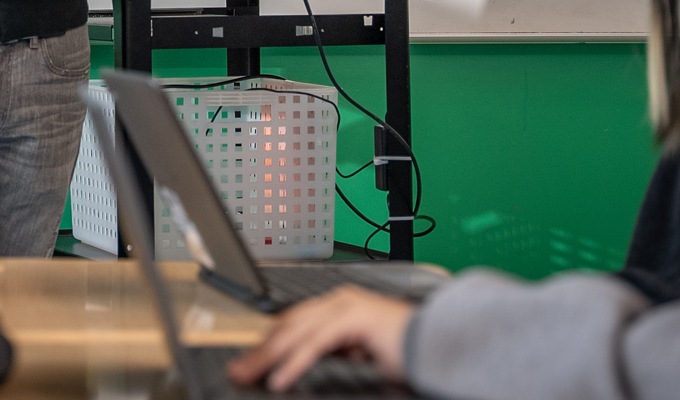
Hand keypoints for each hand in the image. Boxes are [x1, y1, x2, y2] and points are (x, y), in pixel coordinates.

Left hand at [226, 285, 414, 391]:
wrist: (441, 345)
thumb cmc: (406, 352)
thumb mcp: (358, 352)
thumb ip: (334, 352)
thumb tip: (300, 366)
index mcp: (339, 306)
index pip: (293, 323)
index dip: (267, 344)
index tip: (248, 364)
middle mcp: (339, 301)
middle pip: (288, 325)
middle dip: (260, 350)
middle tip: (238, 371)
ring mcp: (346, 306)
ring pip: (296, 332)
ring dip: (269, 357)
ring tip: (250, 376)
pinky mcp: (355, 318)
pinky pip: (316, 343)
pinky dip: (295, 362)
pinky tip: (281, 379)